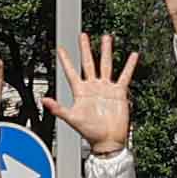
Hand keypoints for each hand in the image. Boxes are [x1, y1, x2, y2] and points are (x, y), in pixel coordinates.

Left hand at [54, 30, 137, 160]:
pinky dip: (129, 66)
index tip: (60, 48)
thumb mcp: (72, 118)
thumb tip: (44, 100)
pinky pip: (124, 76)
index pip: (71, 72)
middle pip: (88, 63)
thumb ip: (58, 108)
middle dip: (85, 49)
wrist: (107, 140)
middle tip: (83, 36)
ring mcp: (106, 88)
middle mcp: (93, 87)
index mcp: (80, 92)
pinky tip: (132, 55)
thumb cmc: (89, 132)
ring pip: (105, 65)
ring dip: (106, 51)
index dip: (66, 60)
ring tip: (106, 38)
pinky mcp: (119, 92)